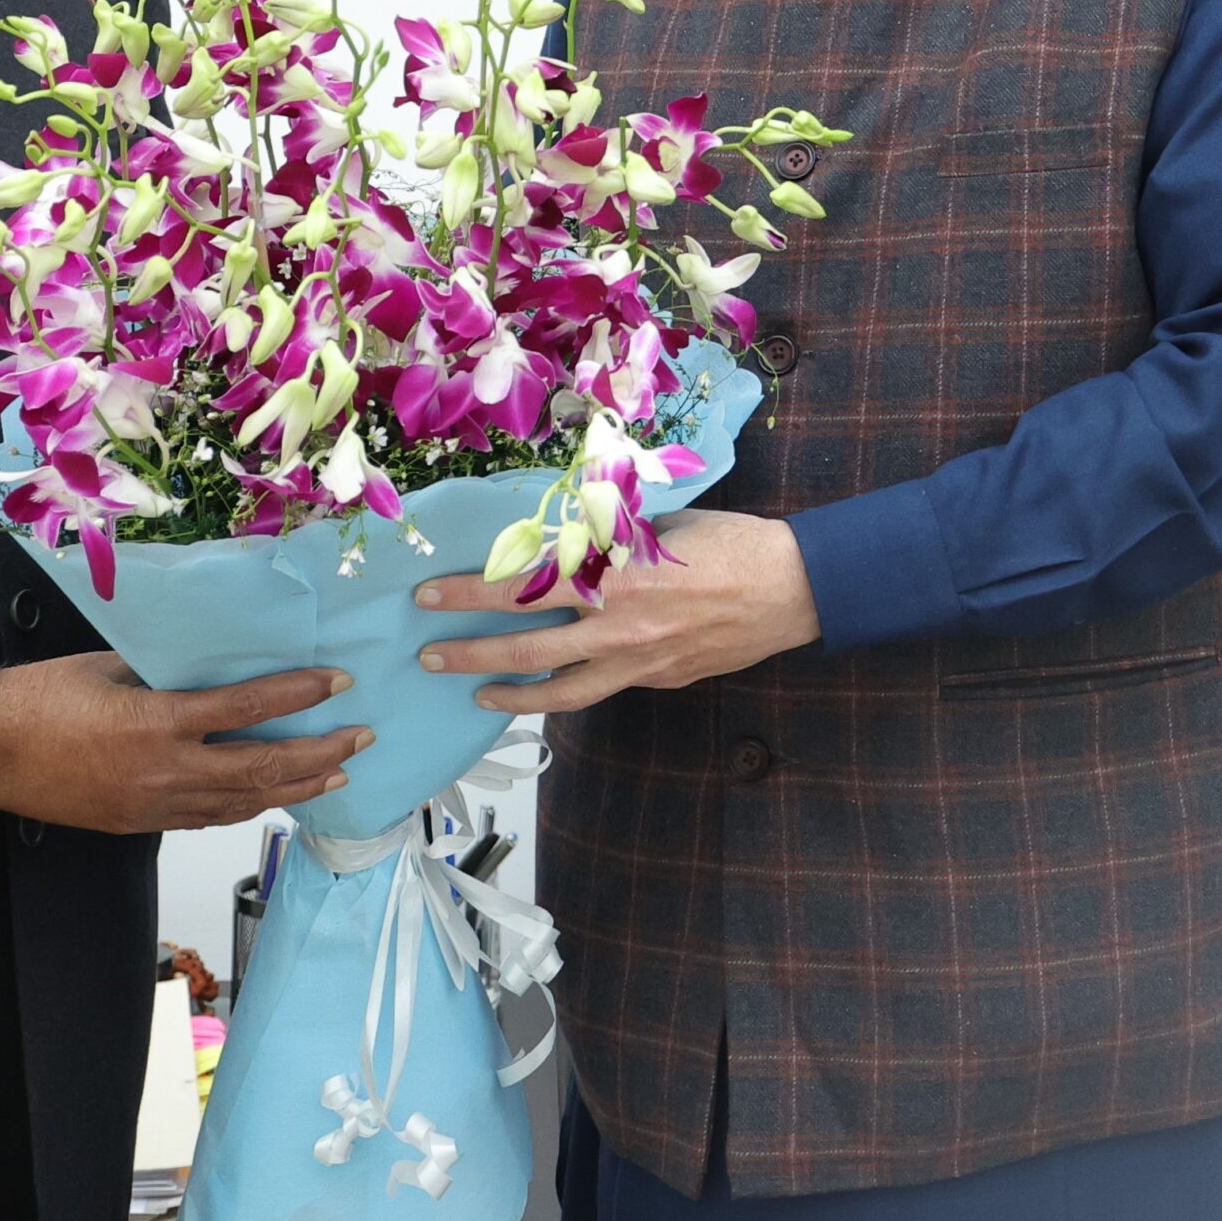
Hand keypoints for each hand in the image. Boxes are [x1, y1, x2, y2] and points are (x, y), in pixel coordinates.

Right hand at [0, 652, 371, 832]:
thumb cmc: (41, 699)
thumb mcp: (110, 667)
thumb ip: (165, 670)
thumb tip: (212, 662)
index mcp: (158, 722)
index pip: (248, 708)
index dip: (299, 695)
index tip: (338, 682)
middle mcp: (165, 770)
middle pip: (262, 768)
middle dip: (319, 753)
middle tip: (361, 736)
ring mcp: (156, 805)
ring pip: (244, 803)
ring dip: (297, 787)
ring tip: (338, 772)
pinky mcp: (142, 824)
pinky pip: (210, 818)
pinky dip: (250, 807)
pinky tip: (275, 797)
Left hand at [415, 509, 821, 714]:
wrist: (791, 588)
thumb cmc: (728, 543)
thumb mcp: (658, 526)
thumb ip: (608, 542)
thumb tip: (567, 544)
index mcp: (612, 574)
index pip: (522, 586)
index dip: (470, 593)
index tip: (430, 595)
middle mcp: (617, 624)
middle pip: (525, 646)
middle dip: (470, 652)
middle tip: (430, 653)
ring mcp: (638, 661)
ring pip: (557, 688)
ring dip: (507, 692)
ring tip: (472, 692)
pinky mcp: (657, 681)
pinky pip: (599, 691)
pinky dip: (563, 694)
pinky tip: (541, 694)